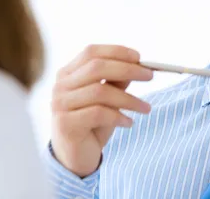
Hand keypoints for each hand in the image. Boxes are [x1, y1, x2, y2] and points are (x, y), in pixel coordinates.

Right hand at [50, 45, 152, 176]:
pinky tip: (129, 123)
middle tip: (149, 76)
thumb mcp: (107, 99)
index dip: (116, 51)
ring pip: (99, 91)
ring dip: (129, 99)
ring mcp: (60, 104)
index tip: (139, 57)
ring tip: (146, 108)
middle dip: (127, 69)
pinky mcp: (66, 124)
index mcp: (67, 73)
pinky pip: (98, 113)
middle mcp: (60, 86)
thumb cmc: (92, 124)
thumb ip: (116, 81)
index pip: (91, 52)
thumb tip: (137, 65)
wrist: (75, 157)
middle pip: (96, 67)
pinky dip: (118, 116)